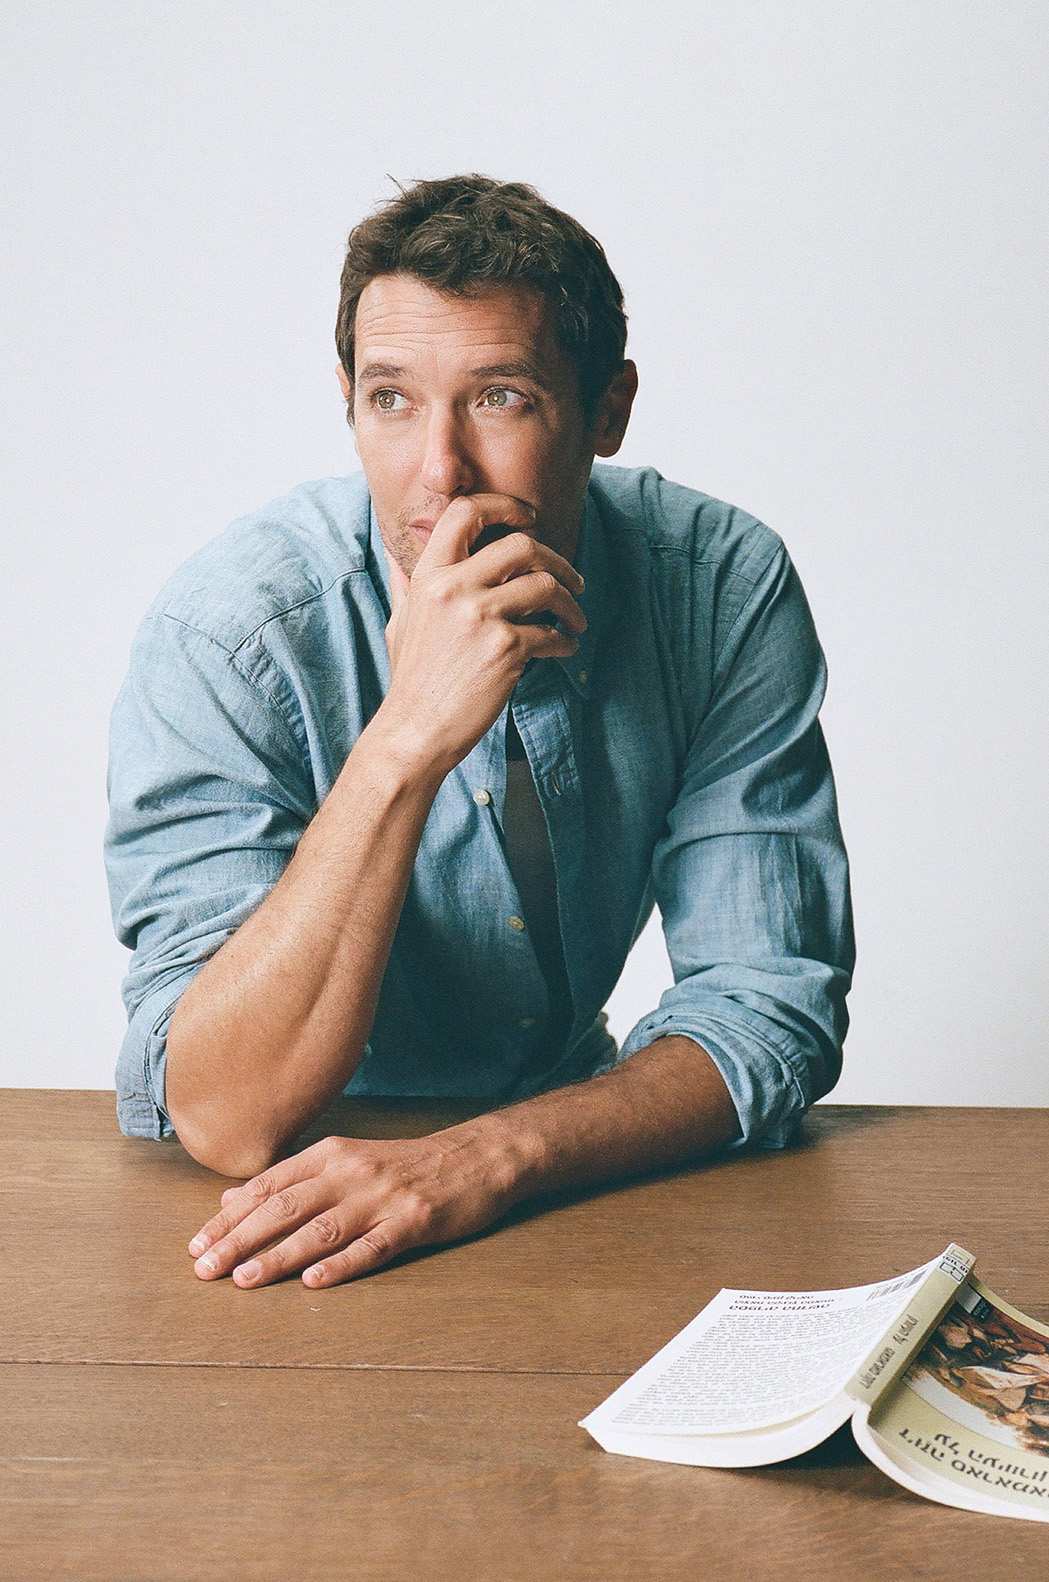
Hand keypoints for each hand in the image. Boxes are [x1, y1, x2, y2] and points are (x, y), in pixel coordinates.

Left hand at [187, 1126, 521, 1288]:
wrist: (474, 1158)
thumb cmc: (403, 1165)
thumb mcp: (344, 1160)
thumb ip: (290, 1181)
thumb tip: (231, 1203)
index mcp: (330, 1154)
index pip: (268, 1187)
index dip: (230, 1218)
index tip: (196, 1245)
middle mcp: (351, 1172)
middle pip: (285, 1208)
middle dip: (239, 1239)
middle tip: (204, 1269)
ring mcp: (383, 1198)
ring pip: (321, 1229)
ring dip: (279, 1255)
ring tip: (244, 1278)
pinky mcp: (414, 1222)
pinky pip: (372, 1247)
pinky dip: (341, 1265)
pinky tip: (314, 1282)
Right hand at [380, 493, 585, 776]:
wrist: (415, 731)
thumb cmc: (412, 679)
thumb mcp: (402, 621)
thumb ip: (407, 583)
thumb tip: (394, 553)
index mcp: (429, 576)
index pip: (466, 513)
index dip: (504, 506)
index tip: (530, 519)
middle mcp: (454, 588)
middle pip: (523, 546)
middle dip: (557, 560)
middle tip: (573, 580)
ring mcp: (480, 618)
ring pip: (546, 586)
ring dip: (570, 603)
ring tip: (575, 619)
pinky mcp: (505, 650)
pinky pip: (550, 634)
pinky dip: (565, 641)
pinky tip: (563, 648)